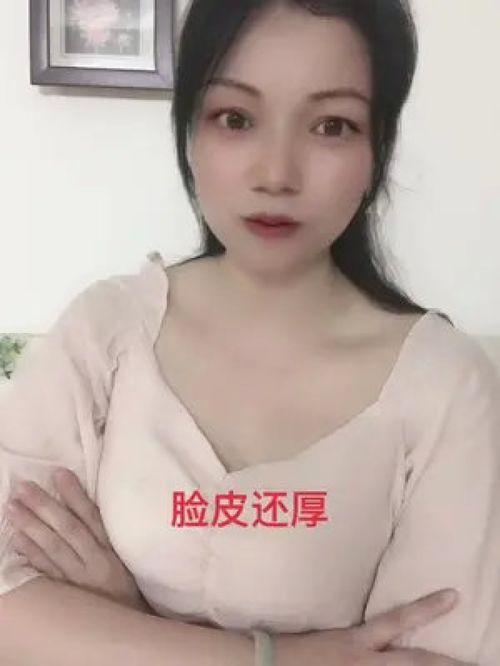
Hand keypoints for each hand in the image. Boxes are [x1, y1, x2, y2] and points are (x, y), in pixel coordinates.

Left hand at [5, 467, 149, 612]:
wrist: (129, 624)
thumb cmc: (125, 583)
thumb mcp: (122, 556)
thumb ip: (103, 533)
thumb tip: (79, 502)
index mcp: (112, 549)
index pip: (92, 517)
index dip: (75, 495)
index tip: (58, 473)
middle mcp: (95, 562)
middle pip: (68, 530)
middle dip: (45, 506)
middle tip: (23, 487)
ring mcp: (78, 580)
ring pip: (53, 549)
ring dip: (31, 526)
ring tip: (12, 508)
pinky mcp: (66, 595)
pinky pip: (45, 572)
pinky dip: (30, 555)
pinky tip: (15, 540)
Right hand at [275, 589, 474, 664]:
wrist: (272, 665)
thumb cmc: (300, 648)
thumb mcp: (332, 635)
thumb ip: (361, 635)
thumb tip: (388, 631)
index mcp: (357, 641)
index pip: (399, 619)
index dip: (429, 608)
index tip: (454, 596)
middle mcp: (365, 661)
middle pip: (416, 663)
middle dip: (446, 664)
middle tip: (474, 664)